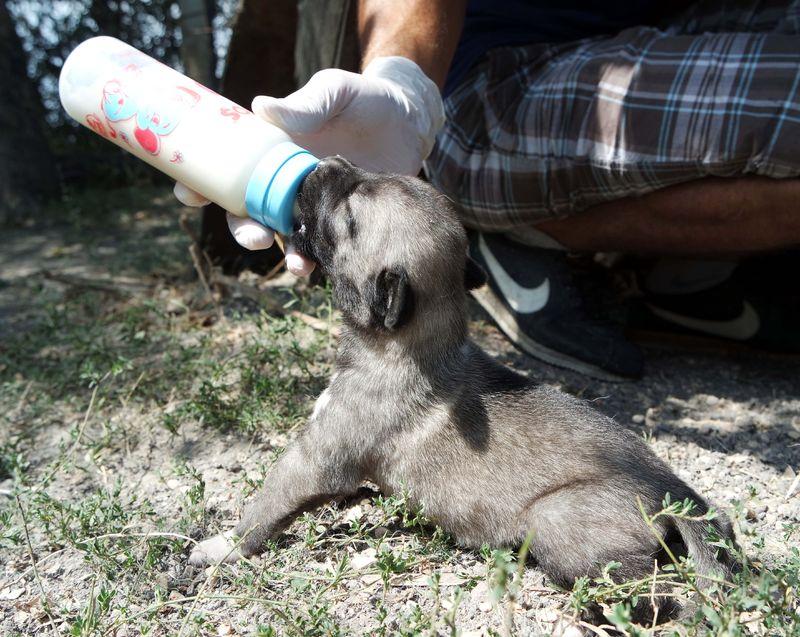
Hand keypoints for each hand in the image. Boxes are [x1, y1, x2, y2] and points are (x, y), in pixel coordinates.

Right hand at [174, 57, 442, 275]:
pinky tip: (322, 267)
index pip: (227, 169)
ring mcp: (313, 205)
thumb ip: (307, 102)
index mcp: (271, 150)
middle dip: (243, 230)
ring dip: (284, 254)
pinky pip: (323, 247)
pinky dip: (319, 261)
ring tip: (298, 264)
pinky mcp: (342, 222)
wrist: (412, 124)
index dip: (202, 183)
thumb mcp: (335, 91)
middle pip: (249, 212)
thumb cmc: (366, 100)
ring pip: (285, 237)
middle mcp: (285, 182)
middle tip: (255, 238)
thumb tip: (261, 106)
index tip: (189, 195)